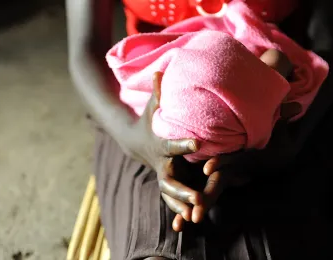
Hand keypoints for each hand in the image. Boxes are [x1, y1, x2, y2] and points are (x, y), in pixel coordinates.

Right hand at [117, 72, 202, 223]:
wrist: (134, 141)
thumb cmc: (148, 120)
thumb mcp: (151, 107)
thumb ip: (158, 92)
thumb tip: (161, 69)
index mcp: (160, 144)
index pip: (173, 144)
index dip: (184, 143)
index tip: (198, 142)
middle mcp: (161, 164)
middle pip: (170, 180)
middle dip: (182, 190)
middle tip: (198, 198)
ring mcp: (162, 175)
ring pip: (171, 195)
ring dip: (182, 206)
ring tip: (196, 216)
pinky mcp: (166, 182)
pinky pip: (172, 199)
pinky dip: (179, 210)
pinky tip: (191, 221)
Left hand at [171, 49, 302, 229]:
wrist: (275, 158)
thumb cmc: (275, 141)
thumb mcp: (279, 131)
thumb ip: (281, 119)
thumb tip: (295, 106)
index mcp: (244, 159)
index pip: (231, 160)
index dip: (221, 163)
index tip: (208, 169)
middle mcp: (232, 172)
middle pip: (218, 186)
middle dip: (207, 200)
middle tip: (195, 216)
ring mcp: (224, 178)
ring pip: (208, 195)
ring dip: (196, 208)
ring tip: (183, 223)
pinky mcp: (217, 180)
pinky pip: (204, 196)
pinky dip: (193, 208)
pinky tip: (180, 223)